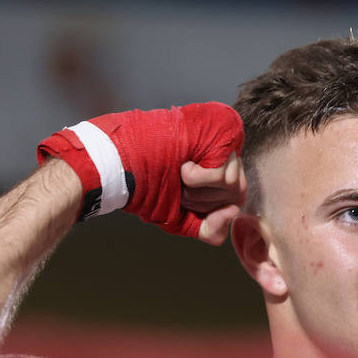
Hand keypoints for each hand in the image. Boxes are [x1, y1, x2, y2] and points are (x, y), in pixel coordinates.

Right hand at [38, 102, 244, 239]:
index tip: (183, 198)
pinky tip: (184, 166)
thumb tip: (234, 212)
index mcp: (221, 166)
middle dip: (203, 201)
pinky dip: (199, 180)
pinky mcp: (224, 130)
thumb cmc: (146, 185)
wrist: (120, 164)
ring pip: (232, 186)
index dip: (207, 209)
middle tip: (179, 185)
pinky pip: (224, 175)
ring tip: (178, 172)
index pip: (235, 200)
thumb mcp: (181, 217)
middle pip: (238, 194)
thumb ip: (211, 227)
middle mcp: (228, 151)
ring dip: (198, 190)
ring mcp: (227, 137)